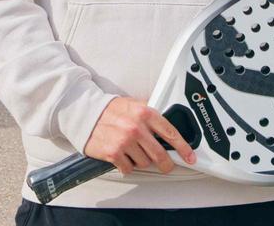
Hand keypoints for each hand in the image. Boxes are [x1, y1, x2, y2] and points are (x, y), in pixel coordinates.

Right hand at [82, 97, 196, 175]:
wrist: (83, 112)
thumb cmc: (109, 109)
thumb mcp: (133, 104)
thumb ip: (150, 113)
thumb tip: (167, 128)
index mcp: (145, 113)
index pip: (171, 133)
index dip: (183, 148)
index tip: (190, 157)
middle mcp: (136, 127)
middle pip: (160, 154)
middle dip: (166, 164)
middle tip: (166, 166)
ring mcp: (125, 141)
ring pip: (144, 163)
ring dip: (140, 161)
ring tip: (132, 151)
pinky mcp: (113, 153)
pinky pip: (128, 168)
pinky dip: (127, 166)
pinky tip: (122, 157)